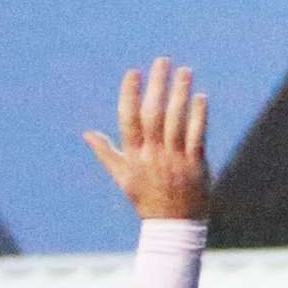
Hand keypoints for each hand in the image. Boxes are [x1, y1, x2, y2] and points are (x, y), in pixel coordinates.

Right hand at [84, 56, 210, 220]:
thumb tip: (87, 134)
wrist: (173, 226)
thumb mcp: (123, 178)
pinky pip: (197, 135)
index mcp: (134, 156)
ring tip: (184, 70)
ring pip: (176, 121)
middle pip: (153, 114)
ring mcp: (175, 159)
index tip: (133, 73)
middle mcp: (153, 155)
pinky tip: (200, 97)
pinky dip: (198, 115)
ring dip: (179, 93)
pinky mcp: (195, 165)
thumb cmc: (146, 200)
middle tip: (162, 61)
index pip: (129, 119)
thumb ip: (106, 153)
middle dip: (157, 85)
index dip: (130, 95)